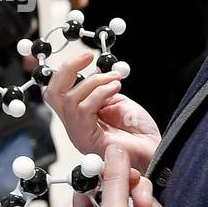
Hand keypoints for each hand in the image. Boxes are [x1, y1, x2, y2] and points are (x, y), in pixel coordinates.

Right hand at [44, 50, 160, 171]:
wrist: (154, 151)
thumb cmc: (139, 132)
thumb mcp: (116, 101)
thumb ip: (101, 89)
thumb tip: (95, 72)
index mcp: (78, 116)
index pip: (57, 91)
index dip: (68, 70)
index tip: (86, 55)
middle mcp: (74, 126)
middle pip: (53, 94)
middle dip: (68, 69)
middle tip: (87, 56)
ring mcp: (79, 134)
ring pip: (70, 100)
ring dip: (94, 82)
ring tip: (114, 79)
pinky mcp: (88, 139)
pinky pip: (84, 110)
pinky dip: (99, 93)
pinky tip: (115, 89)